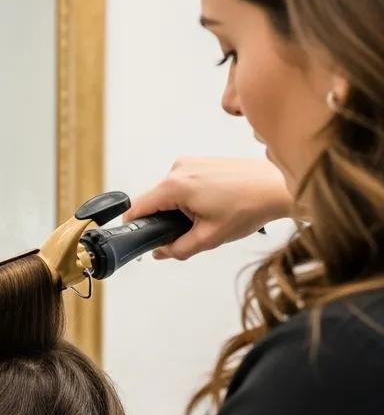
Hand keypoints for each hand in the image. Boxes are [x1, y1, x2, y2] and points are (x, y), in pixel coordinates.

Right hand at [124, 156, 291, 260]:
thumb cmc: (250, 205)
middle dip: (165, 219)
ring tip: (210, 216)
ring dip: (181, 208)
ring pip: (171, 192)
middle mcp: (179, 169)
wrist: (278, 186)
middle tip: (191, 232)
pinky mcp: (202, 161)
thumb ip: (177, 249)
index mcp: (175, 186)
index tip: (140, 236)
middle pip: (154, 200)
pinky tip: (215, 205)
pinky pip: (185, 183)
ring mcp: (191, 162)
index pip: (138, 207)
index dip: (135, 225)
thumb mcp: (209, 238)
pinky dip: (192, 197)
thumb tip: (161, 252)